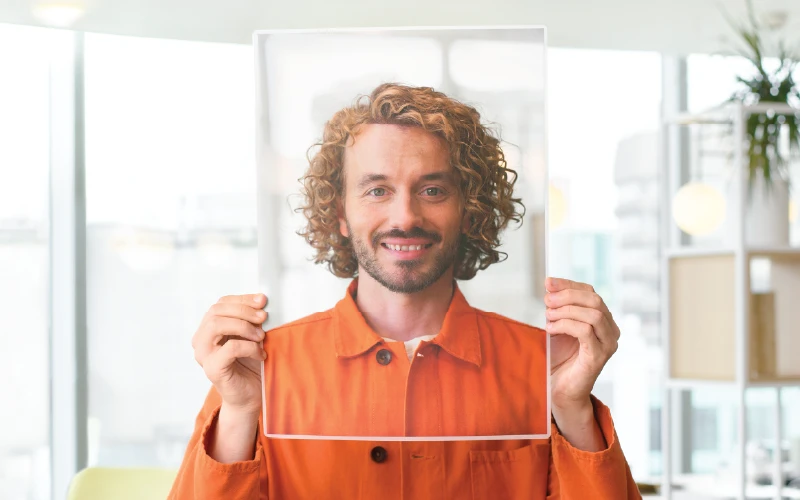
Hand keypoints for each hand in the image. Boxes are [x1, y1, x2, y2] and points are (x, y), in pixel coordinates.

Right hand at [192, 293, 267, 416]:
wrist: (251, 395)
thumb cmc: (252, 364)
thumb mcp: (253, 335)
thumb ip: (253, 318)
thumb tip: (262, 300)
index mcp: (208, 328)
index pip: (221, 304)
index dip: (242, 299)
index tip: (263, 300)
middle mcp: (201, 340)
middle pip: (216, 312)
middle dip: (243, 310)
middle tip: (264, 317)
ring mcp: (204, 355)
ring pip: (216, 325)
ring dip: (243, 326)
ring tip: (261, 336)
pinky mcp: (212, 369)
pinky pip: (230, 348)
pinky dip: (249, 347)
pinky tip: (261, 353)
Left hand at [545, 277, 618, 413]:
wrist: (559, 389)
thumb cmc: (559, 357)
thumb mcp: (557, 324)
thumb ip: (557, 305)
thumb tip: (549, 283)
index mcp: (603, 319)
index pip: (590, 292)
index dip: (569, 284)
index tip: (548, 283)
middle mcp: (611, 330)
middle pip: (594, 300)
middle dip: (567, 295)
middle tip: (546, 300)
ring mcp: (608, 344)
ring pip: (593, 314)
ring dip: (566, 311)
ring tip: (548, 316)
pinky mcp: (599, 356)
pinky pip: (585, 331)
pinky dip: (565, 325)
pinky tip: (551, 329)